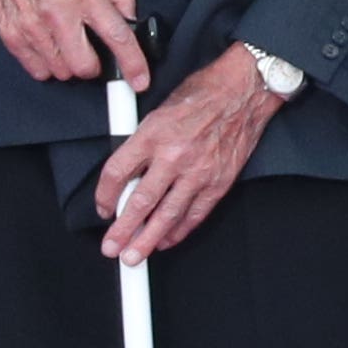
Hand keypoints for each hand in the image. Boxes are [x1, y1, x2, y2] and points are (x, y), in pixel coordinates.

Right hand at [0, 0, 149, 86]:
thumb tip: (132, 20)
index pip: (116, 35)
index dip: (132, 63)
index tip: (140, 81)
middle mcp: (57, 11)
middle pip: (84, 66)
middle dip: (94, 66)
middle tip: (92, 52)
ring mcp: (31, 25)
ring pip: (61, 71)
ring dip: (69, 65)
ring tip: (66, 43)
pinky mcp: (11, 34)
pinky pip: (37, 70)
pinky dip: (47, 64)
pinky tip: (49, 45)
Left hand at [95, 46, 284, 263]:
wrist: (244, 90)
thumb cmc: (202, 95)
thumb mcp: (158, 111)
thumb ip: (141, 143)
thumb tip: (128, 175)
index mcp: (152, 134)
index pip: (117, 173)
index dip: (104, 196)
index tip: (103, 210)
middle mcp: (173, 155)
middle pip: (140, 202)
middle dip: (123, 230)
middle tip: (111, 249)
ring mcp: (198, 171)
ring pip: (168, 214)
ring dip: (149, 238)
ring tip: (134, 256)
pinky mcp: (220, 180)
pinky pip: (196, 212)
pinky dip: (181, 229)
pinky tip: (167, 240)